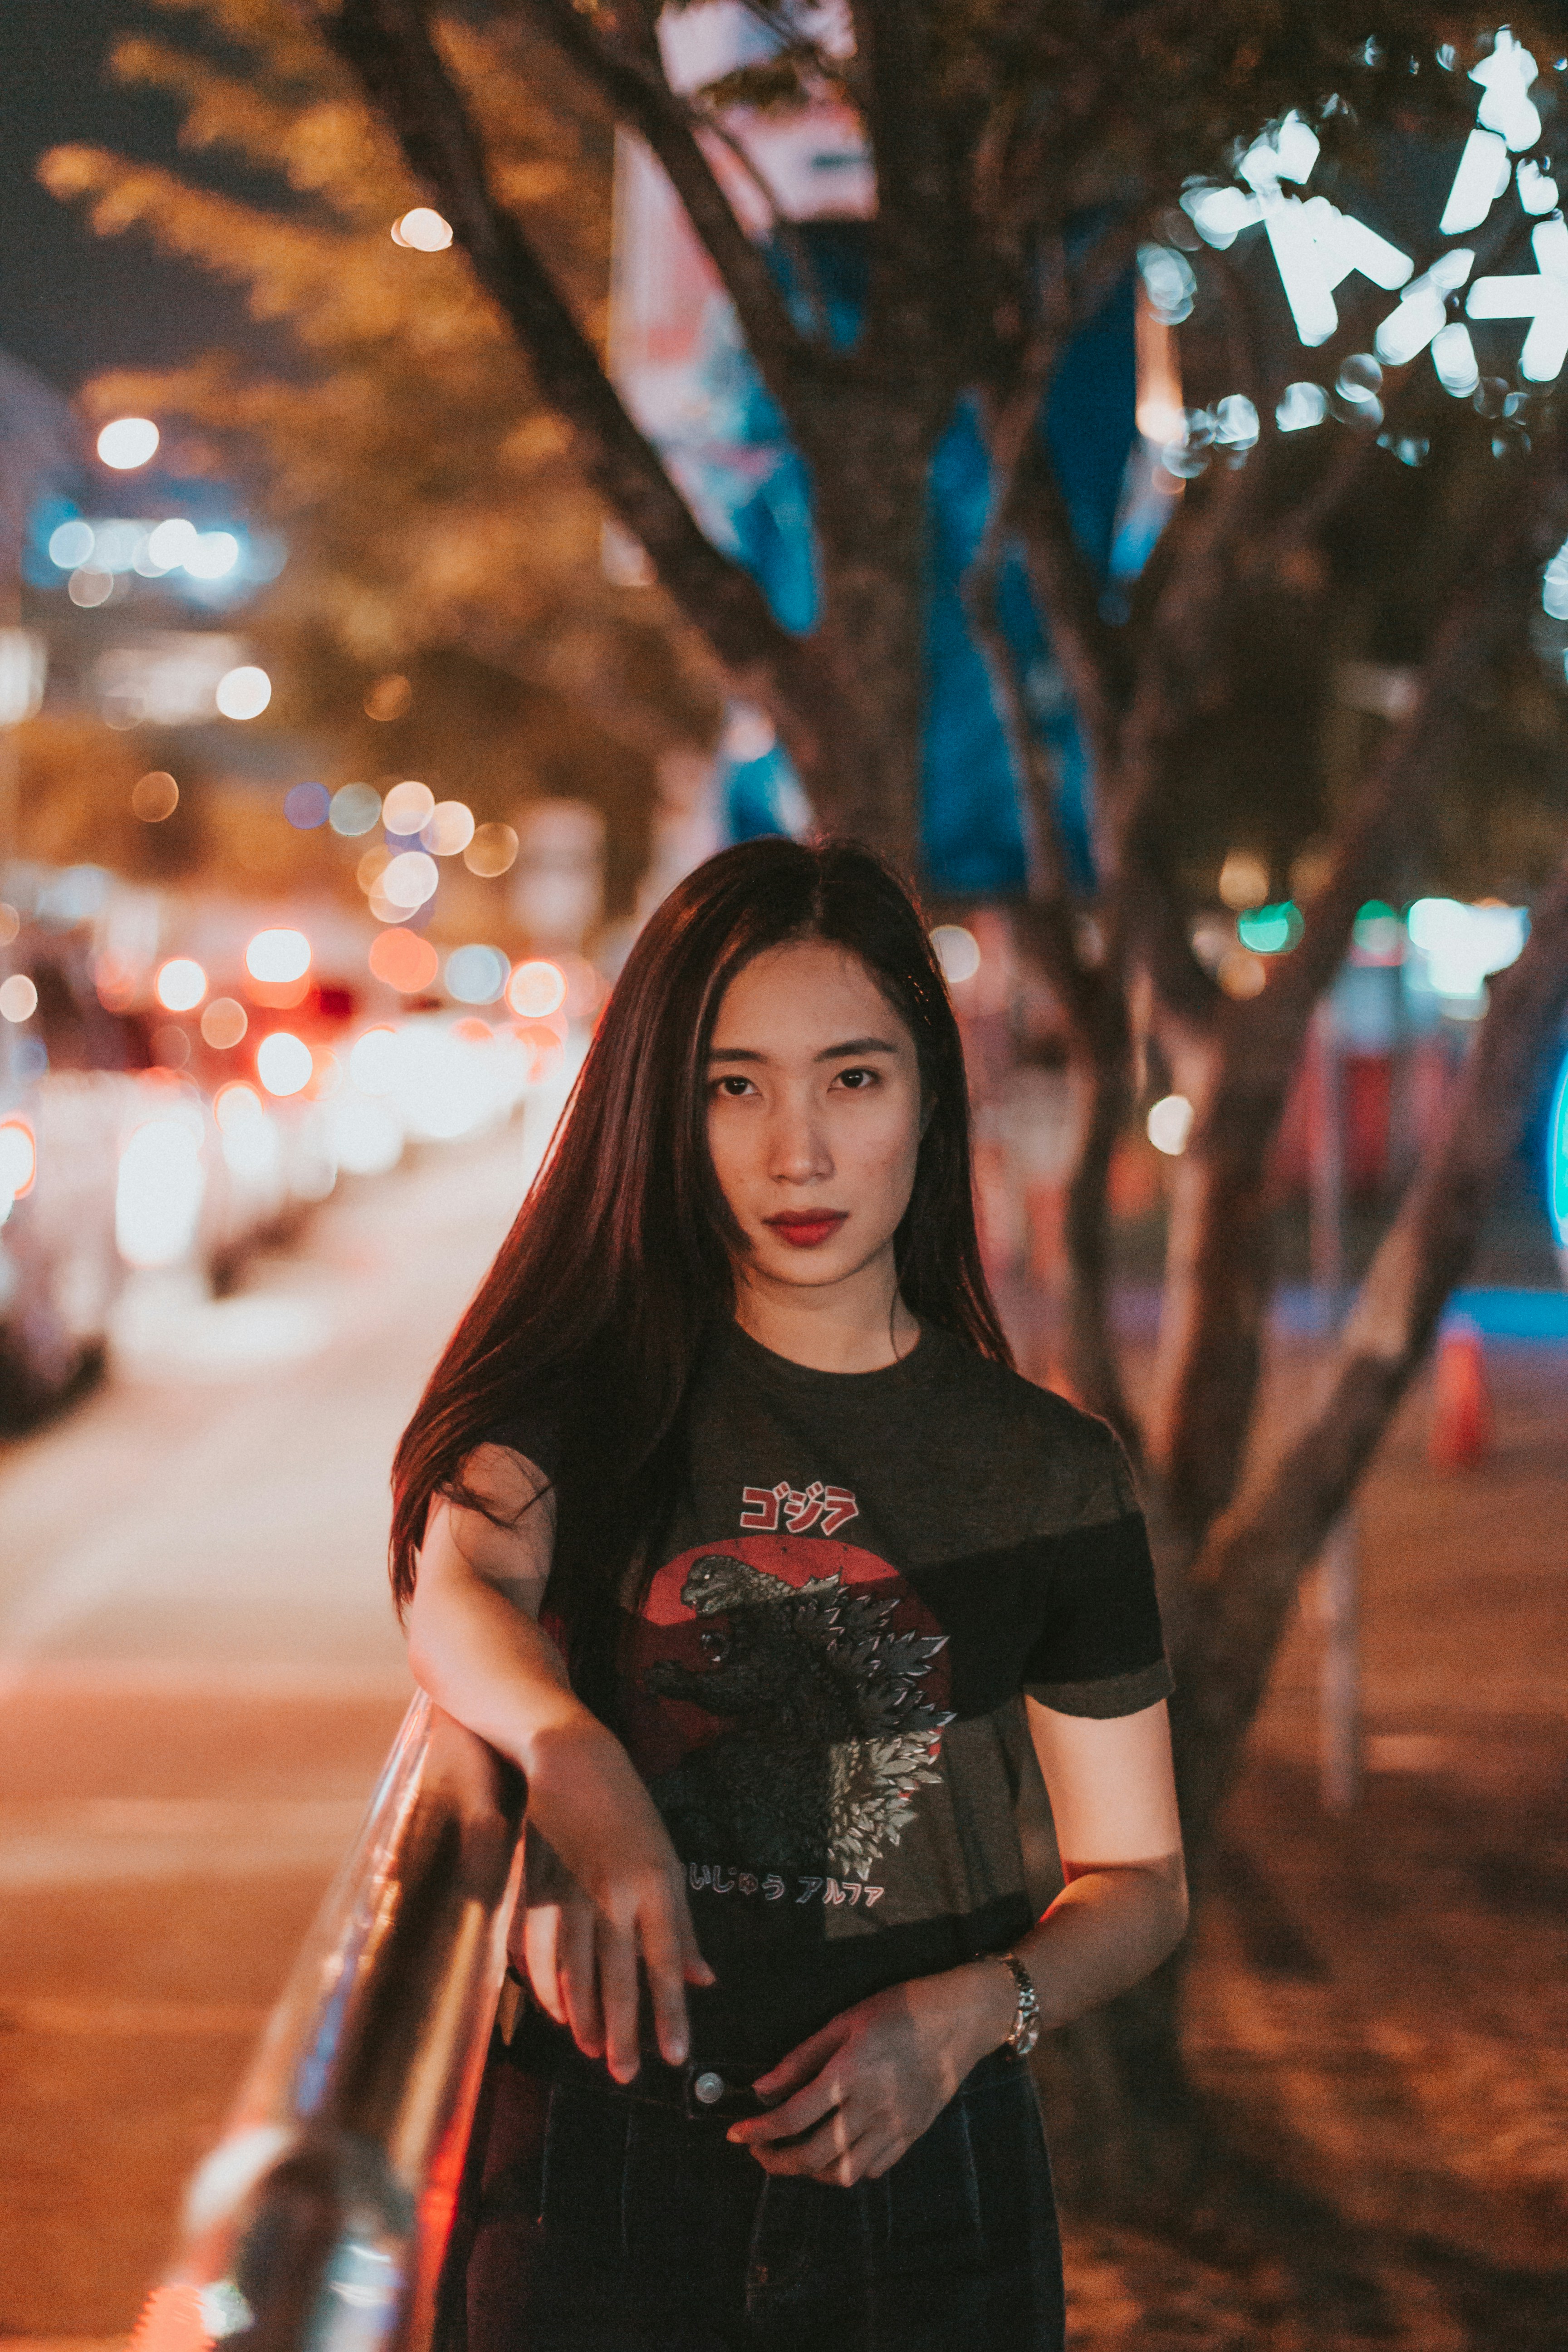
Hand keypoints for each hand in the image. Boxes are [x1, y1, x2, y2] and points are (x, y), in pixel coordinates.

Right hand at [513, 1719, 713, 2080]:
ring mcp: (571, 1891)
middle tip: (626, 2075)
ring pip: (575, 1971)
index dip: (670, 2013)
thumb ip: (681, 1926)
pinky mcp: (538, 1888)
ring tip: (593, 2051)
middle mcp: (613, 1893)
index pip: (664, 1962)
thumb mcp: (669, 1862)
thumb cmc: (631, 1814)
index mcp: (655, 1884)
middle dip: (623, 2032)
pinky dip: (546, 1985)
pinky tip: (556, 2011)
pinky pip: (541, 1951)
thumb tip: (702, 1980)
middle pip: (617, 1977)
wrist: (574, 1762)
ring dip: (583, 2018)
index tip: (676, 2056)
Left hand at [724, 1961, 1015, 2186]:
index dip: (758, 2131)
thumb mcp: (845, 2020)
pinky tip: (837, 2147)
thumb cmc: (900, 2009)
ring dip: (811, 2171)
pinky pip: (873, 2169)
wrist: (961, 2018)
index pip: (793, 2117)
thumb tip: (763, 2088)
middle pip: (813, 2156)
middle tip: (759, 2150)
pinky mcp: (913, 2136)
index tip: (736, 2133)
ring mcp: (895, 2127)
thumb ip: (802, 2057)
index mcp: (850, 2073)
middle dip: (776, 2162)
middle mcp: (871, 2107)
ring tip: (796, 2151)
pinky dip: (847, 2167)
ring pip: (843, 2173)